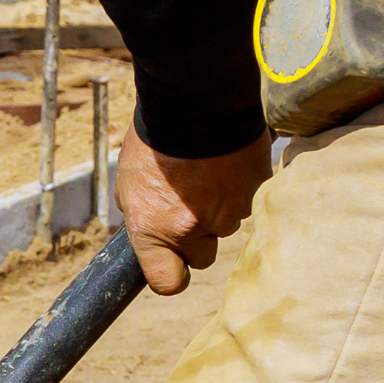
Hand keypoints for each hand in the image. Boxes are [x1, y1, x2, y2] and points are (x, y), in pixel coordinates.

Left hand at [113, 126, 271, 293]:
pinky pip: (248, 201)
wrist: (193, 100)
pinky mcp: (255, 192)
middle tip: (190, 204)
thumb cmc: (153, 139)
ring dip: (219, 209)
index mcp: (154, 230)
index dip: (171, 274)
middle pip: (202, 257)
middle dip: (198, 238)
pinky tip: (226, 163)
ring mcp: (228, 212)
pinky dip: (239, 187)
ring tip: (207, 173)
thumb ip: (142, 216)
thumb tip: (150, 233)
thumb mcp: (129, 183)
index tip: (172, 265)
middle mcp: (192, 228)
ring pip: (226, 227)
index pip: (167, 282)